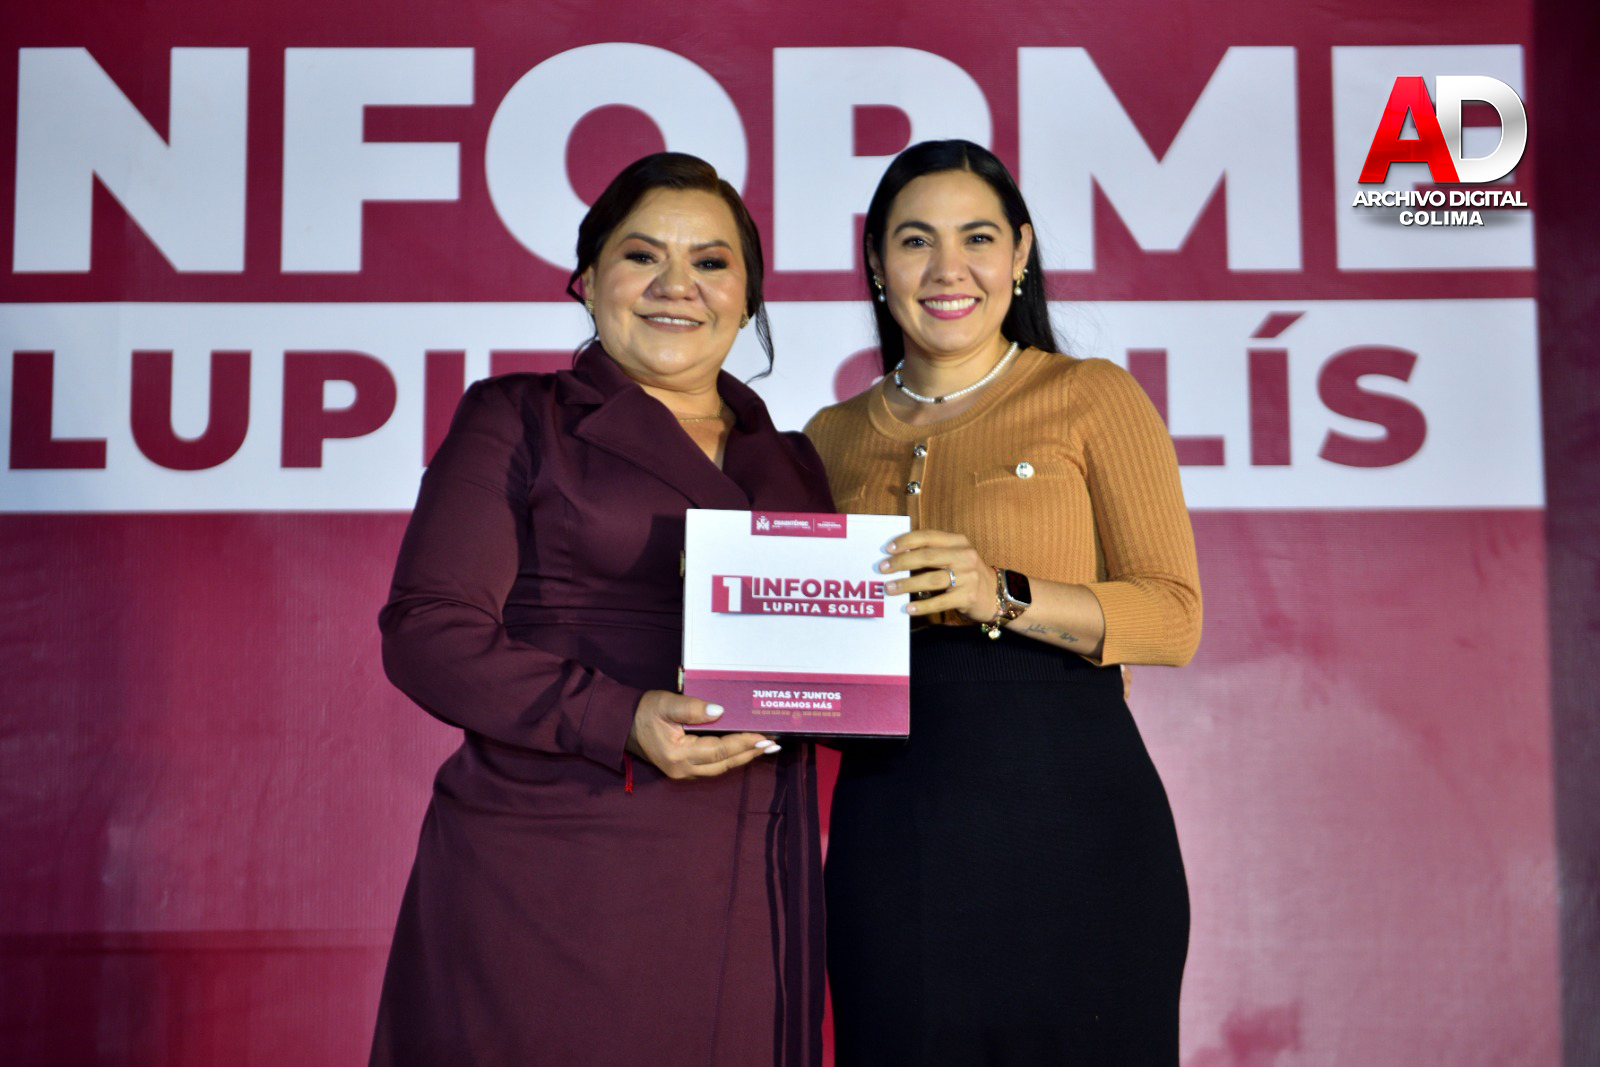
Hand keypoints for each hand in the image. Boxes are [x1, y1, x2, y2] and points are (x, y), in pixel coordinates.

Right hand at [627, 690, 778, 779]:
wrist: (622, 725)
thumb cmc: (644, 712)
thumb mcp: (666, 704)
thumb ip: (692, 708)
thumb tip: (720, 711)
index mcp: (679, 754)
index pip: (719, 750)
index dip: (743, 744)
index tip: (763, 737)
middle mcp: (683, 769)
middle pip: (724, 764)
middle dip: (750, 754)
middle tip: (773, 744)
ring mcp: (682, 773)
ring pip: (720, 769)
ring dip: (742, 758)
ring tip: (764, 748)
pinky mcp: (683, 769)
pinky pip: (712, 768)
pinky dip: (730, 759)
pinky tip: (742, 750)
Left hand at [877, 529, 996, 622]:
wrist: (996, 595)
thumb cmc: (967, 574)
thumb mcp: (955, 556)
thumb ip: (933, 552)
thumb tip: (898, 555)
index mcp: (958, 542)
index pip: (928, 536)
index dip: (907, 541)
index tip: (888, 549)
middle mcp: (964, 556)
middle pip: (927, 557)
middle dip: (901, 562)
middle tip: (882, 569)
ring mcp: (968, 576)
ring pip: (931, 579)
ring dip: (907, 584)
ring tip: (890, 589)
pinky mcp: (968, 596)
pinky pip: (940, 602)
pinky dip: (922, 605)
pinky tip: (908, 608)